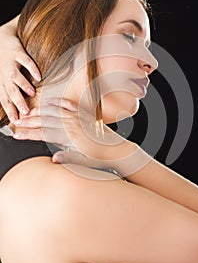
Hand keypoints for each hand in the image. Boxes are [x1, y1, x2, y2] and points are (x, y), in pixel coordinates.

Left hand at [0, 17, 40, 121]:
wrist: (1, 39)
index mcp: (1, 82)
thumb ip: (10, 91)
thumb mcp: (3, 77)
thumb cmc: (4, 61)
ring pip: (15, 77)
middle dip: (17, 102)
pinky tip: (38, 76)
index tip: (16, 121)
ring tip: (32, 94)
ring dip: (23, 85)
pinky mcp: (17, 52)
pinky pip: (25, 61)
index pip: (4, 99)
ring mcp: (10, 63)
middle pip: (10, 90)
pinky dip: (32, 69)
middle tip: (25, 112)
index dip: (10, 110)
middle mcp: (4, 74)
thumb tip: (17, 108)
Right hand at [12, 97, 149, 176]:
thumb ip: (69, 158)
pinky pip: (67, 105)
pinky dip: (57, 102)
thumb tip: (54, 159)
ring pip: (53, 111)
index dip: (29, 133)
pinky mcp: (83, 114)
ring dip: (39, 112)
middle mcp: (72, 124)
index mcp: (69, 136)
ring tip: (28, 112)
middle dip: (29, 122)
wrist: (115, 149)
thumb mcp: (83, 161)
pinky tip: (49, 101)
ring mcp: (77, 117)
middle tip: (17, 122)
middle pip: (45, 121)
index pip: (44, 133)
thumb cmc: (99, 157)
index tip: (17, 133)